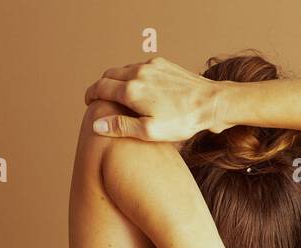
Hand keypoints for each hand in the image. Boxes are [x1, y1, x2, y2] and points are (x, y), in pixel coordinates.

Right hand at [85, 56, 223, 141]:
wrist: (211, 102)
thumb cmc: (182, 121)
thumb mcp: (150, 131)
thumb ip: (121, 126)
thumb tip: (96, 125)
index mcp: (131, 90)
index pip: (100, 87)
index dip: (91, 95)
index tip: (88, 103)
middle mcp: (138, 73)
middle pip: (109, 75)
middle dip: (102, 87)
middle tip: (101, 101)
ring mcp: (151, 65)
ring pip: (124, 70)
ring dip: (117, 81)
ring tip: (119, 97)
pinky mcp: (162, 63)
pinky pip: (140, 67)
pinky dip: (134, 76)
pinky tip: (141, 90)